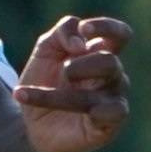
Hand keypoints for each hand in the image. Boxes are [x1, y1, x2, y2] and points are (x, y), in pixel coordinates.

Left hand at [13, 15, 132, 151]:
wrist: (30, 123)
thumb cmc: (44, 82)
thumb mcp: (45, 50)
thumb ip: (62, 32)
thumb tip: (81, 43)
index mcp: (99, 53)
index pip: (120, 34)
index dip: (107, 27)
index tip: (84, 30)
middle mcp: (112, 75)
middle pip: (110, 61)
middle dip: (81, 65)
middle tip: (63, 74)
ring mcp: (113, 99)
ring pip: (104, 87)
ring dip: (66, 92)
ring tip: (37, 95)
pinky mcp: (109, 124)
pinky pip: (113, 112)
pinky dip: (94, 110)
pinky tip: (77, 112)